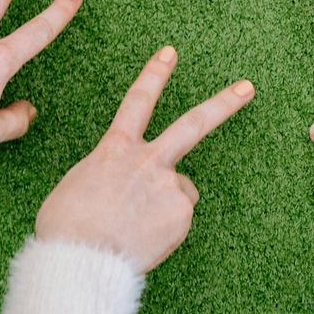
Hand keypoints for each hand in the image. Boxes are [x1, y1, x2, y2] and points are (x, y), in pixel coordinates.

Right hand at [35, 46, 253, 271]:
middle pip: (193, 124)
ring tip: (138, 226)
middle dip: (223, 104)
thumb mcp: (78, 186)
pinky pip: (178, 219)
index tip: (170, 52)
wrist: (80, 261)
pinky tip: (144, 240)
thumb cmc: (66, 227)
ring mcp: (168, 185)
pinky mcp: (181, 214)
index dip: (155, 74)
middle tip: (247, 87)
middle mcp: (148, 160)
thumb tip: (123, 184)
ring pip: (180, 189)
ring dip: (166, 203)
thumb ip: (110, 174)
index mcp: (116, 149)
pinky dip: (165, 230)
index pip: (138, 101)